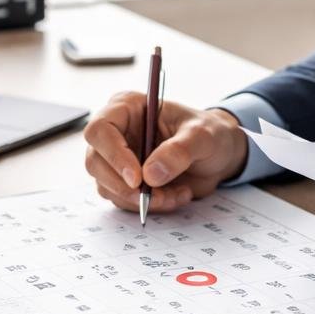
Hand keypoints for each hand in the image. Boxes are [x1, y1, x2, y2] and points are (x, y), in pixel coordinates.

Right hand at [83, 93, 249, 213]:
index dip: (114, 155)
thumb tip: (151, 174)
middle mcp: (116, 132)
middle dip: (124, 187)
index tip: (138, 178)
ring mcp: (117, 158)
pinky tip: (173, 196)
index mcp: (127, 107)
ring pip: (107, 186)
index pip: (100, 129)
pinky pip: (123, 200)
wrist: (219, 155)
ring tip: (175, 194)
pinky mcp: (124, 181)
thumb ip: (179, 151)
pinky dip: (147, 206)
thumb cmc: (209, 133)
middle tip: (154, 197)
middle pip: (95, 162)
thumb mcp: (202, 136)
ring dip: (140, 199)